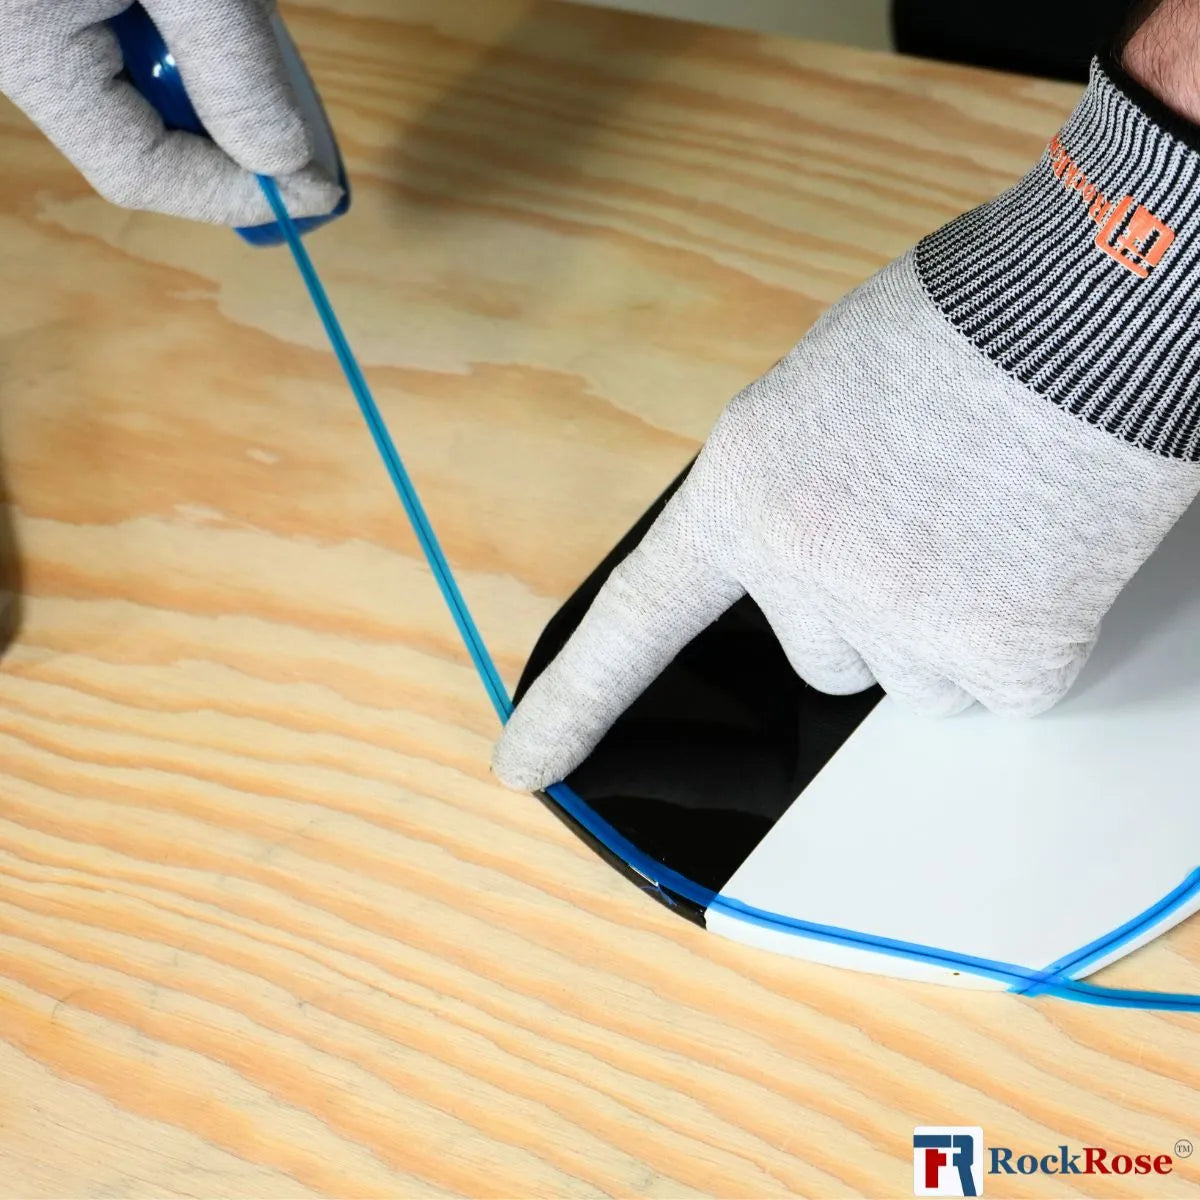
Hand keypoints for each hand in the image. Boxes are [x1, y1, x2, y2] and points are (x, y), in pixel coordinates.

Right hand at [0, 0, 342, 224]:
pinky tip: (231, 21)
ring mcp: (38, 23)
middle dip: (234, 151)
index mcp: (31, 55)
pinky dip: (196, 48)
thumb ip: (235, 69)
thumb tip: (287, 165)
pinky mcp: (65, 6)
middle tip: (308, 153)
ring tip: (274, 66)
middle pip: (144, 143)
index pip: (142, 173)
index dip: (235, 196)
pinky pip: (136, 50)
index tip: (317, 193)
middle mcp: (21, 51)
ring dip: (220, 96)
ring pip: (145, 96)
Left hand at [494, 54, 1199, 791]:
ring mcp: (902, 620)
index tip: (527, 768)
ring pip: (908, 684)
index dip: (576, 704)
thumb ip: (784, 494)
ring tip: (986, 529)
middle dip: (866, 610)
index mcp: (743, 496)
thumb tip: (802, 560)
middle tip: (921, 523)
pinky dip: (1019, 640)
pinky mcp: (1002, 656)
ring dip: (943, 629)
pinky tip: (1036, 557)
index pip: (636, 624)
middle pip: (816, 659)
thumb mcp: (815, 397)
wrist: (1095, 302)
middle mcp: (803, 570)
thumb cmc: (958, 327)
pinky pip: (995, 692)